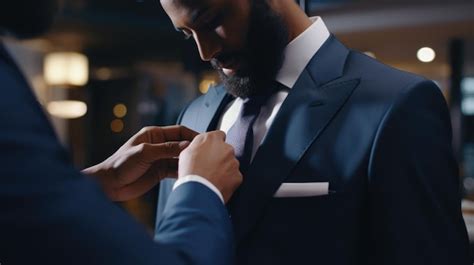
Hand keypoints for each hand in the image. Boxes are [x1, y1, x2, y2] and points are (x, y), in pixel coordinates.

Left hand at [83, 126, 197, 200]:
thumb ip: (166, 149)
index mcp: (154, 134)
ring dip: (189, 161)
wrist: (109, 185)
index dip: (192, 135)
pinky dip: (183, 171)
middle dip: (193, 149)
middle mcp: (159, 145)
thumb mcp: (145, 153)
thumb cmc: (120, 164)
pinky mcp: (160, 172)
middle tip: (207, 154)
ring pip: (180, 158)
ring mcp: (160, 159)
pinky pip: (176, 170)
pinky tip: (190, 174)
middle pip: (182, 144)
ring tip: (201, 166)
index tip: (204, 141)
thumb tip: (186, 144)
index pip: (179, 131)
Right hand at [179, 131, 241, 202]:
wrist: (197, 191)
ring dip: (225, 169)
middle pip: (226, 150)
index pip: (218, 135)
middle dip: (220, 157)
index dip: (214, 144)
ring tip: (212, 178)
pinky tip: (218, 185)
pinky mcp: (238, 175)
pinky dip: (228, 181)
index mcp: (212, 139)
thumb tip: (199, 148)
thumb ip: (197, 146)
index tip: (210, 150)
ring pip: (231, 164)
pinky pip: (234, 177)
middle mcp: (226, 148)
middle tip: (209, 167)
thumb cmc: (190, 172)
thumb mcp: (186, 153)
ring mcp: (234, 162)